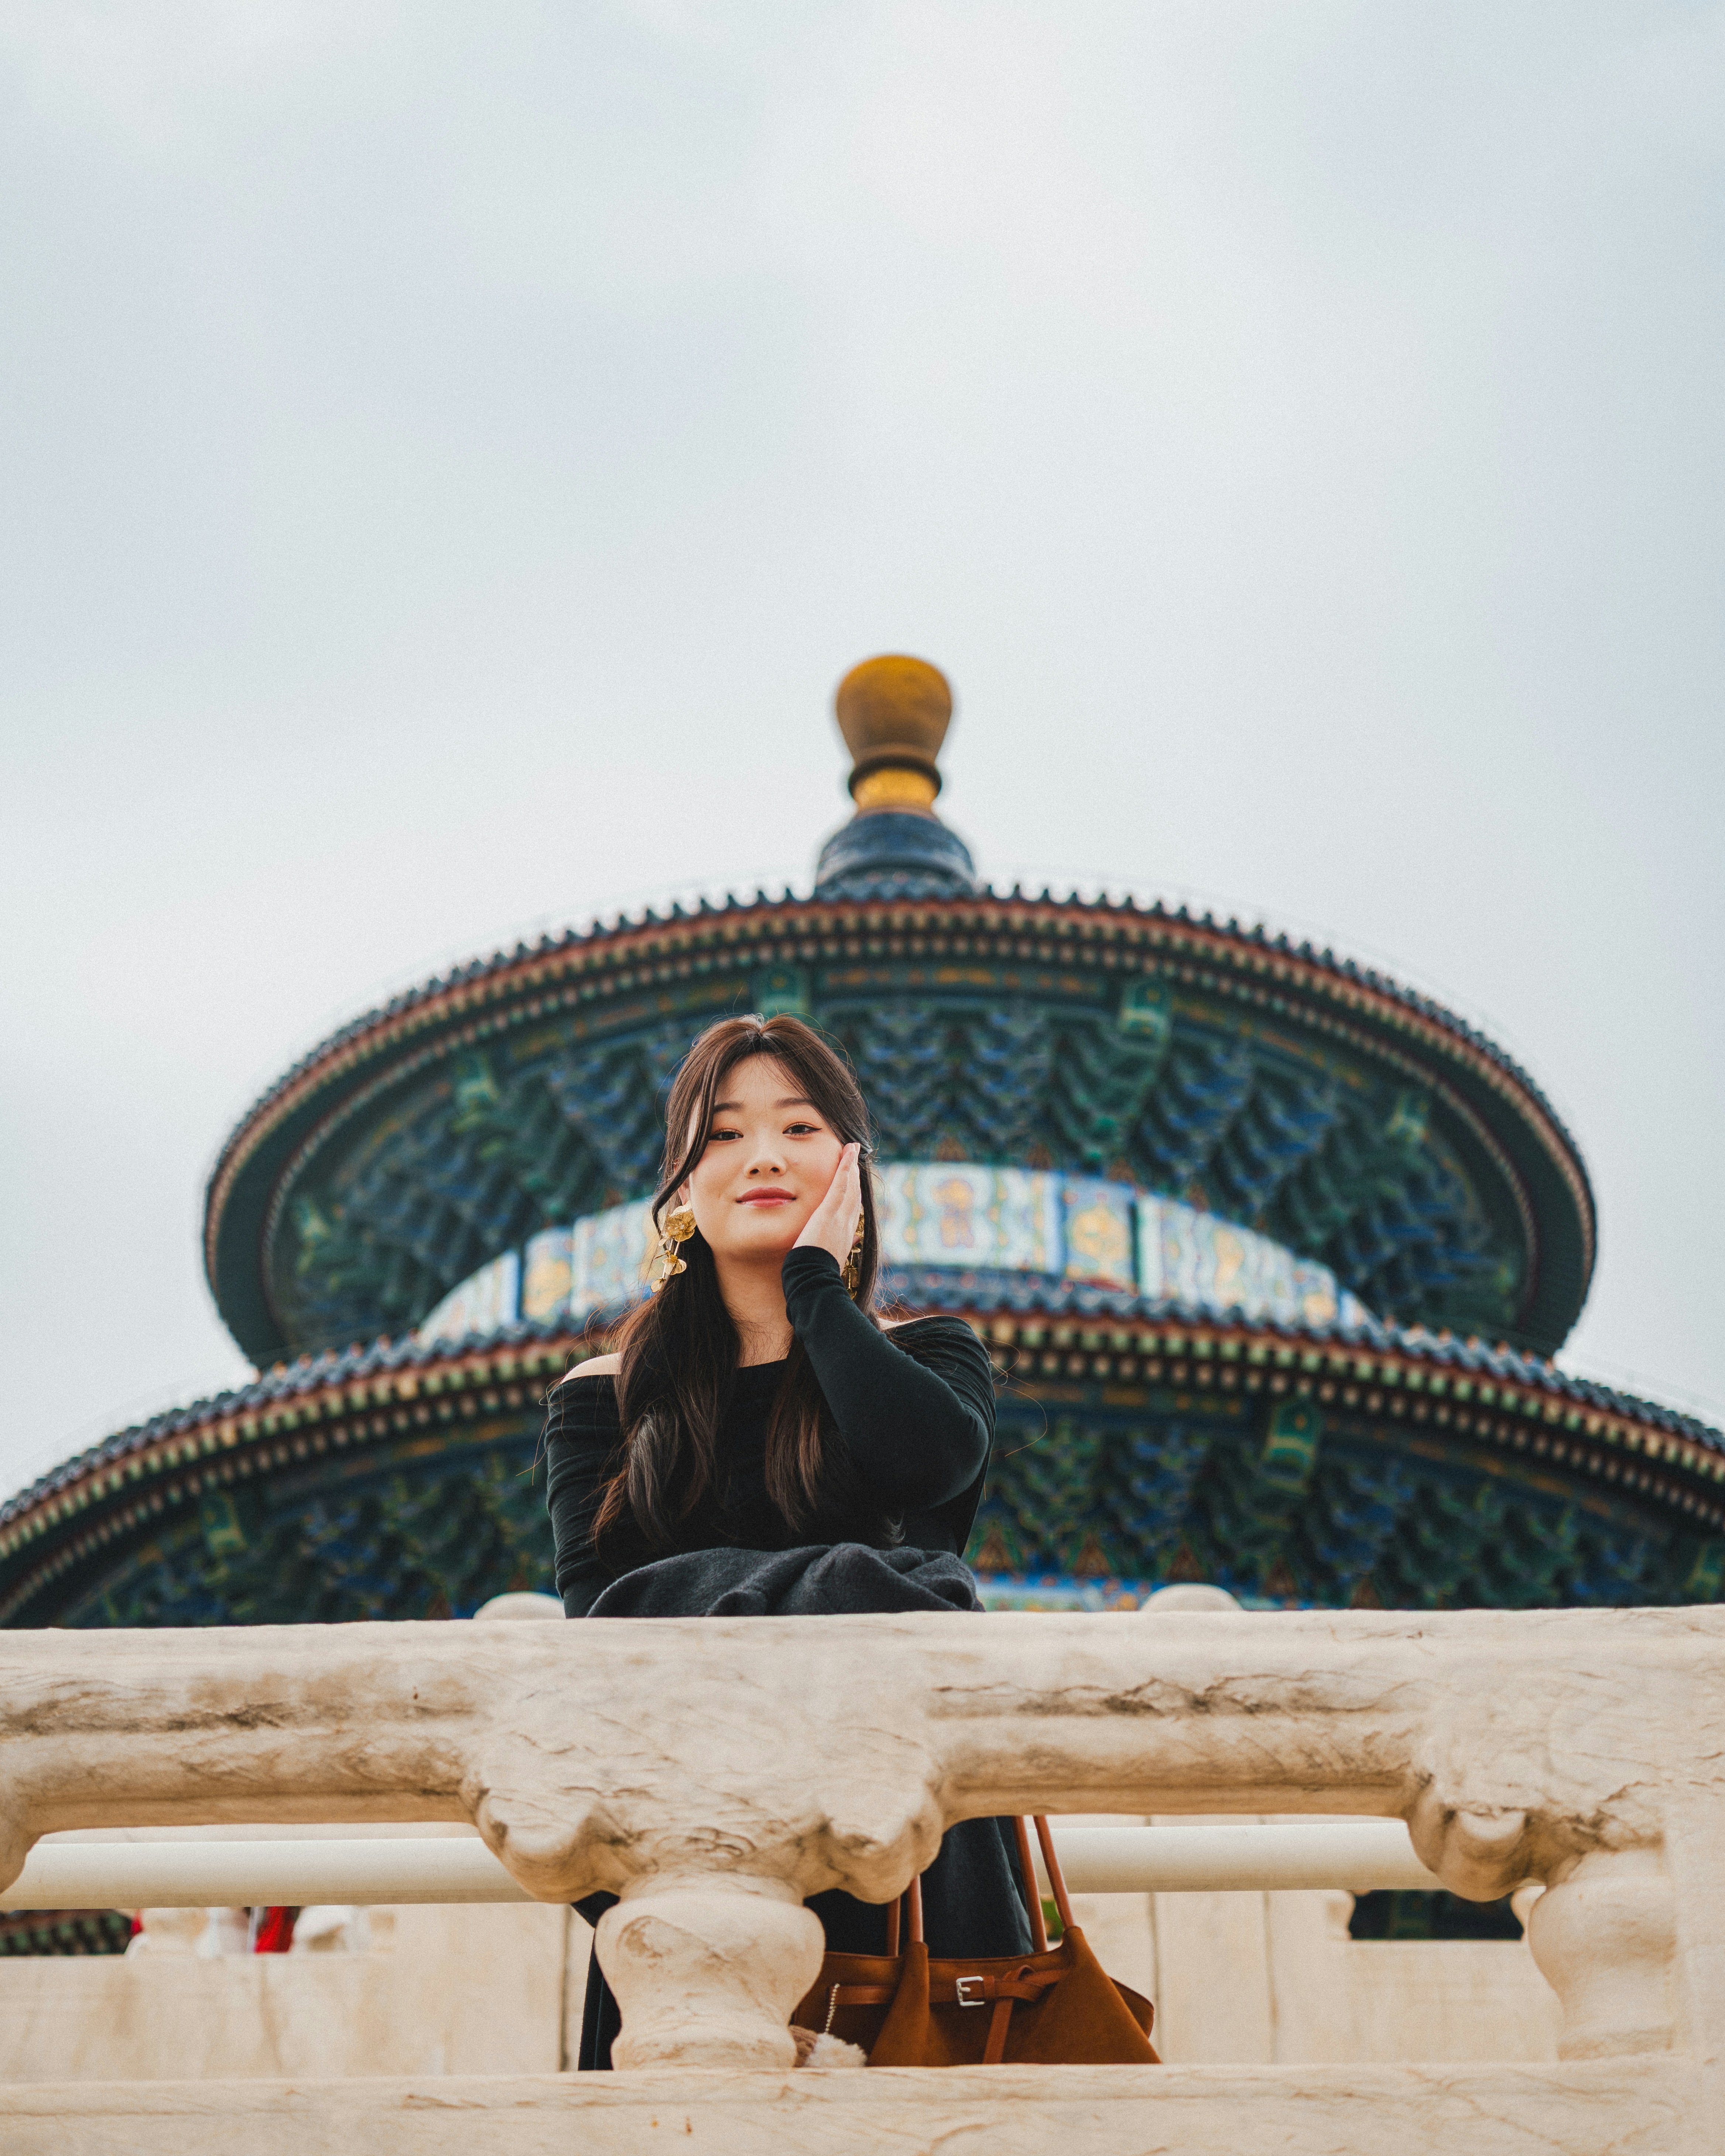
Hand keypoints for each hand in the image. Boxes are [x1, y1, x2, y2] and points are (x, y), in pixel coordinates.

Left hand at [793, 1142, 863, 1270]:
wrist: (814, 1281)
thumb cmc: (816, 1275)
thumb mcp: (832, 1261)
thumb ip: (842, 1248)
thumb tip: (854, 1240)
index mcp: (845, 1237)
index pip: (853, 1211)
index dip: (854, 1196)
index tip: (855, 1184)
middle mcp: (847, 1225)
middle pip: (855, 1195)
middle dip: (855, 1177)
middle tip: (856, 1160)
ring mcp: (840, 1217)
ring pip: (850, 1186)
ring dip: (851, 1166)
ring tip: (852, 1149)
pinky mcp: (829, 1212)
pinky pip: (840, 1185)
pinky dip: (845, 1167)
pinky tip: (848, 1152)